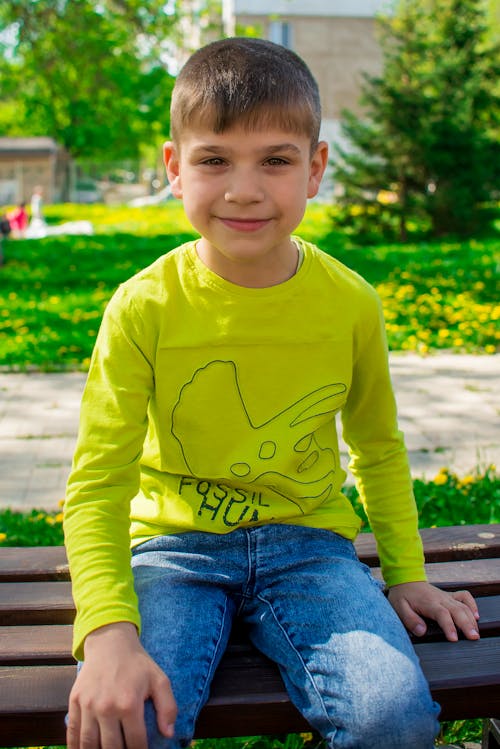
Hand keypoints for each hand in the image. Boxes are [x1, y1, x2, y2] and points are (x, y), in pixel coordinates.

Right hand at [67, 622, 176, 748]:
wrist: (110, 642)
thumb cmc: (137, 663)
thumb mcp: (159, 680)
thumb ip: (168, 707)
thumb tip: (169, 734)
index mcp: (129, 704)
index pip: (136, 743)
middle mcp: (107, 708)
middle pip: (112, 748)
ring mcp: (88, 706)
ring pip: (89, 745)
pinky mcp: (74, 702)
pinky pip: (72, 733)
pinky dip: (76, 747)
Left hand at [388, 581, 479, 641]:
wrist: (406, 578)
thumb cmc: (402, 595)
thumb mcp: (399, 608)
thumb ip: (410, 620)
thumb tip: (422, 631)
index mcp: (428, 602)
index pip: (441, 614)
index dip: (449, 626)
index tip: (454, 639)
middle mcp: (440, 599)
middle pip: (457, 611)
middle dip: (466, 624)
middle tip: (473, 638)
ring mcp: (446, 596)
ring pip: (463, 606)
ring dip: (471, 619)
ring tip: (476, 633)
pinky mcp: (450, 595)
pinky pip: (464, 597)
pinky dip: (472, 605)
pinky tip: (476, 616)